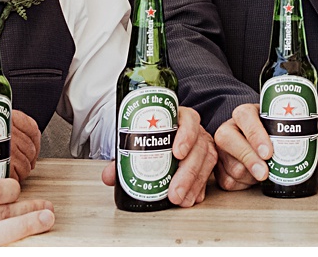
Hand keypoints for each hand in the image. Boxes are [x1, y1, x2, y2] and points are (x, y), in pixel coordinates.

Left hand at [100, 106, 219, 206]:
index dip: (186, 135)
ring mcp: (202, 145)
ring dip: (193, 184)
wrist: (159, 138)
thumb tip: (109, 176)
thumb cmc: (150, 136)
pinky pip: (208, 174)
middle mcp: (194, 130)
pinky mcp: (205, 161)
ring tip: (180, 200)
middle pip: (198, 147)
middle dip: (187, 172)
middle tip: (174, 192)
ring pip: (206, 161)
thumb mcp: (137, 142)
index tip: (177, 153)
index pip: (189, 120)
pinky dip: (199, 188)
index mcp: (178, 117)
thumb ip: (123, 158)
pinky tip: (190, 198)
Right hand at [213, 102, 317, 189]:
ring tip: (263, 174)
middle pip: (230, 140)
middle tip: (265, 172)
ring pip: (231, 164)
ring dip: (249, 174)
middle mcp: (230, 128)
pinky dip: (243, 185)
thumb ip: (311, 138)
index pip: (245, 116)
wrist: (253, 141)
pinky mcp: (219, 167)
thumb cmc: (273, 133)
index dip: (255, 134)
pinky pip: (228, 180)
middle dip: (249, 159)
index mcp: (246, 113)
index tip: (268, 151)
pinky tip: (252, 181)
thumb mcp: (291, 131)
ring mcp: (222, 149)